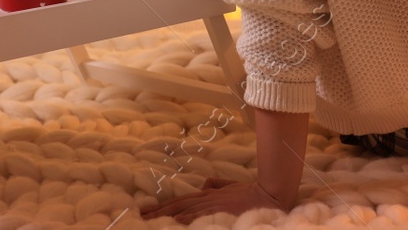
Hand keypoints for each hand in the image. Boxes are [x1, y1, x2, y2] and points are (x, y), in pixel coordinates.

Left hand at [141, 179, 288, 222]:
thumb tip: (204, 184)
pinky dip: (187, 219)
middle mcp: (205, 199)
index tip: (144, 211)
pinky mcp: (221, 212)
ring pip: (183, 211)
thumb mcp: (229, 185)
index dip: (161, 206)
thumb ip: (216, 185)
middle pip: (176, 206)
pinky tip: (176, 223)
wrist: (268, 194)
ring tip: (149, 222)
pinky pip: (200, 217)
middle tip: (139, 217)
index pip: (178, 201)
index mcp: (206, 194)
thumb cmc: (250, 192)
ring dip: (166, 217)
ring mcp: (212, 206)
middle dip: (157, 212)